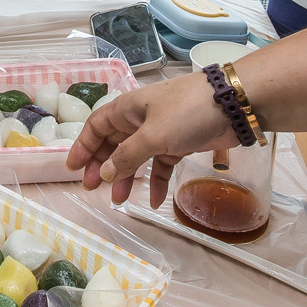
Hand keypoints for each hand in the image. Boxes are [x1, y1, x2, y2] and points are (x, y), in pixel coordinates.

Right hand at [66, 70, 234, 205]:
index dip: (83, 146)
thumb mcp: (153, 135)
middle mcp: (141, 118)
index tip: (72, 169)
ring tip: (118, 200)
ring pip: (136, 156)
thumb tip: (104, 173)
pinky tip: (155, 200)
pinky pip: (161, 164)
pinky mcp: (181, 143)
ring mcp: (162, 131)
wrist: (234, 105)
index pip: (96, 126)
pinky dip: (156, 181)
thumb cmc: (187, 113)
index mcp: (128, 108)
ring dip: (126, 177)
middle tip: (92, 189)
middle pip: (113, 143)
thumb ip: (127, 156)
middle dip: (102, 166)